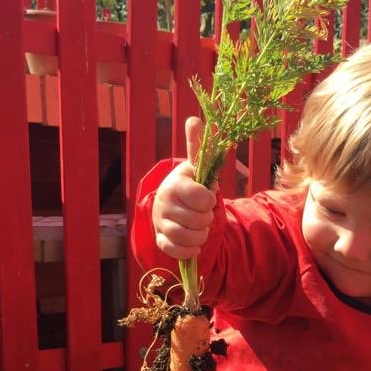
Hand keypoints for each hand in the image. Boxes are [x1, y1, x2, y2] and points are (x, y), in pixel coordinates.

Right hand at [151, 117, 216, 260]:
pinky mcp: (161, 240)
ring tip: (198, 226)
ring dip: (201, 235)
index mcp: (175, 184)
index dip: (209, 201)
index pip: (202, 198)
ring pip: (190, 238)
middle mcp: (164, 203)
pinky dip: (190, 250)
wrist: (173, 206)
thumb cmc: (189, 186)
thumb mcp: (196, 168)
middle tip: (202, 213)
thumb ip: (198, 147)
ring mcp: (161, 223)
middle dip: (207, 219)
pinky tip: (194, 243)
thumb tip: (193, 119)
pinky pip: (177, 251)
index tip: (206, 197)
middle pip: (199, 221)